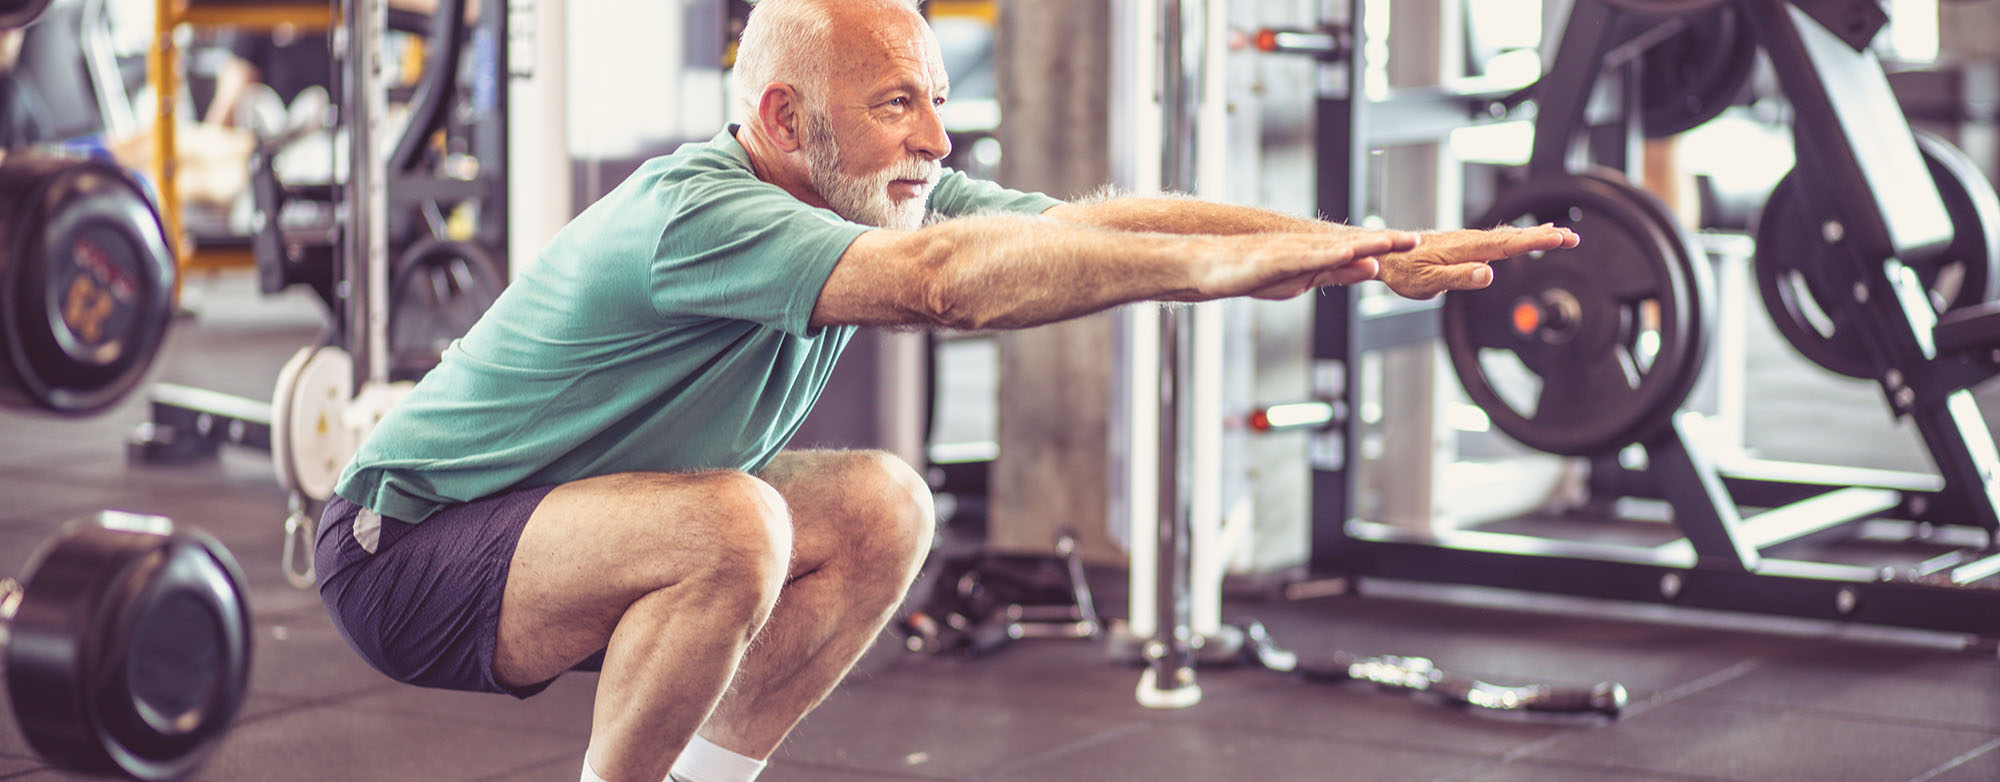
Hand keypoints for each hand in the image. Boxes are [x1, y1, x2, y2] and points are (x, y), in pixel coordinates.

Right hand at [1193, 229, 1421, 301]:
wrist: (1209, 265)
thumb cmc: (1253, 272)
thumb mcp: (1304, 278)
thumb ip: (1338, 273)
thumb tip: (1372, 268)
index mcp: (1318, 254)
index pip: (1358, 249)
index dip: (1387, 246)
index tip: (1414, 244)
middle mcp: (1308, 247)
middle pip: (1352, 244)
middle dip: (1384, 242)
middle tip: (1415, 240)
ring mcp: (1291, 252)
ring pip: (1333, 248)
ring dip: (1362, 245)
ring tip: (1390, 242)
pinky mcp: (1273, 260)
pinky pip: (1304, 258)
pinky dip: (1326, 256)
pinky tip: (1345, 253)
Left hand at [1374, 224, 1578, 299]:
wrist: (1385, 254)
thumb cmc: (1404, 272)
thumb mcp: (1429, 282)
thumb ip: (1459, 278)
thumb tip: (1489, 274)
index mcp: (1467, 249)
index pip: (1509, 244)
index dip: (1538, 242)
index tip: (1563, 238)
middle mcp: (1470, 240)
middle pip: (1514, 237)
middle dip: (1545, 237)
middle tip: (1574, 236)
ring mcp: (1468, 240)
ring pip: (1507, 236)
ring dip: (1534, 235)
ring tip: (1560, 235)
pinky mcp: (1464, 244)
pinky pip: (1497, 239)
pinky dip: (1517, 237)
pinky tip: (1524, 239)